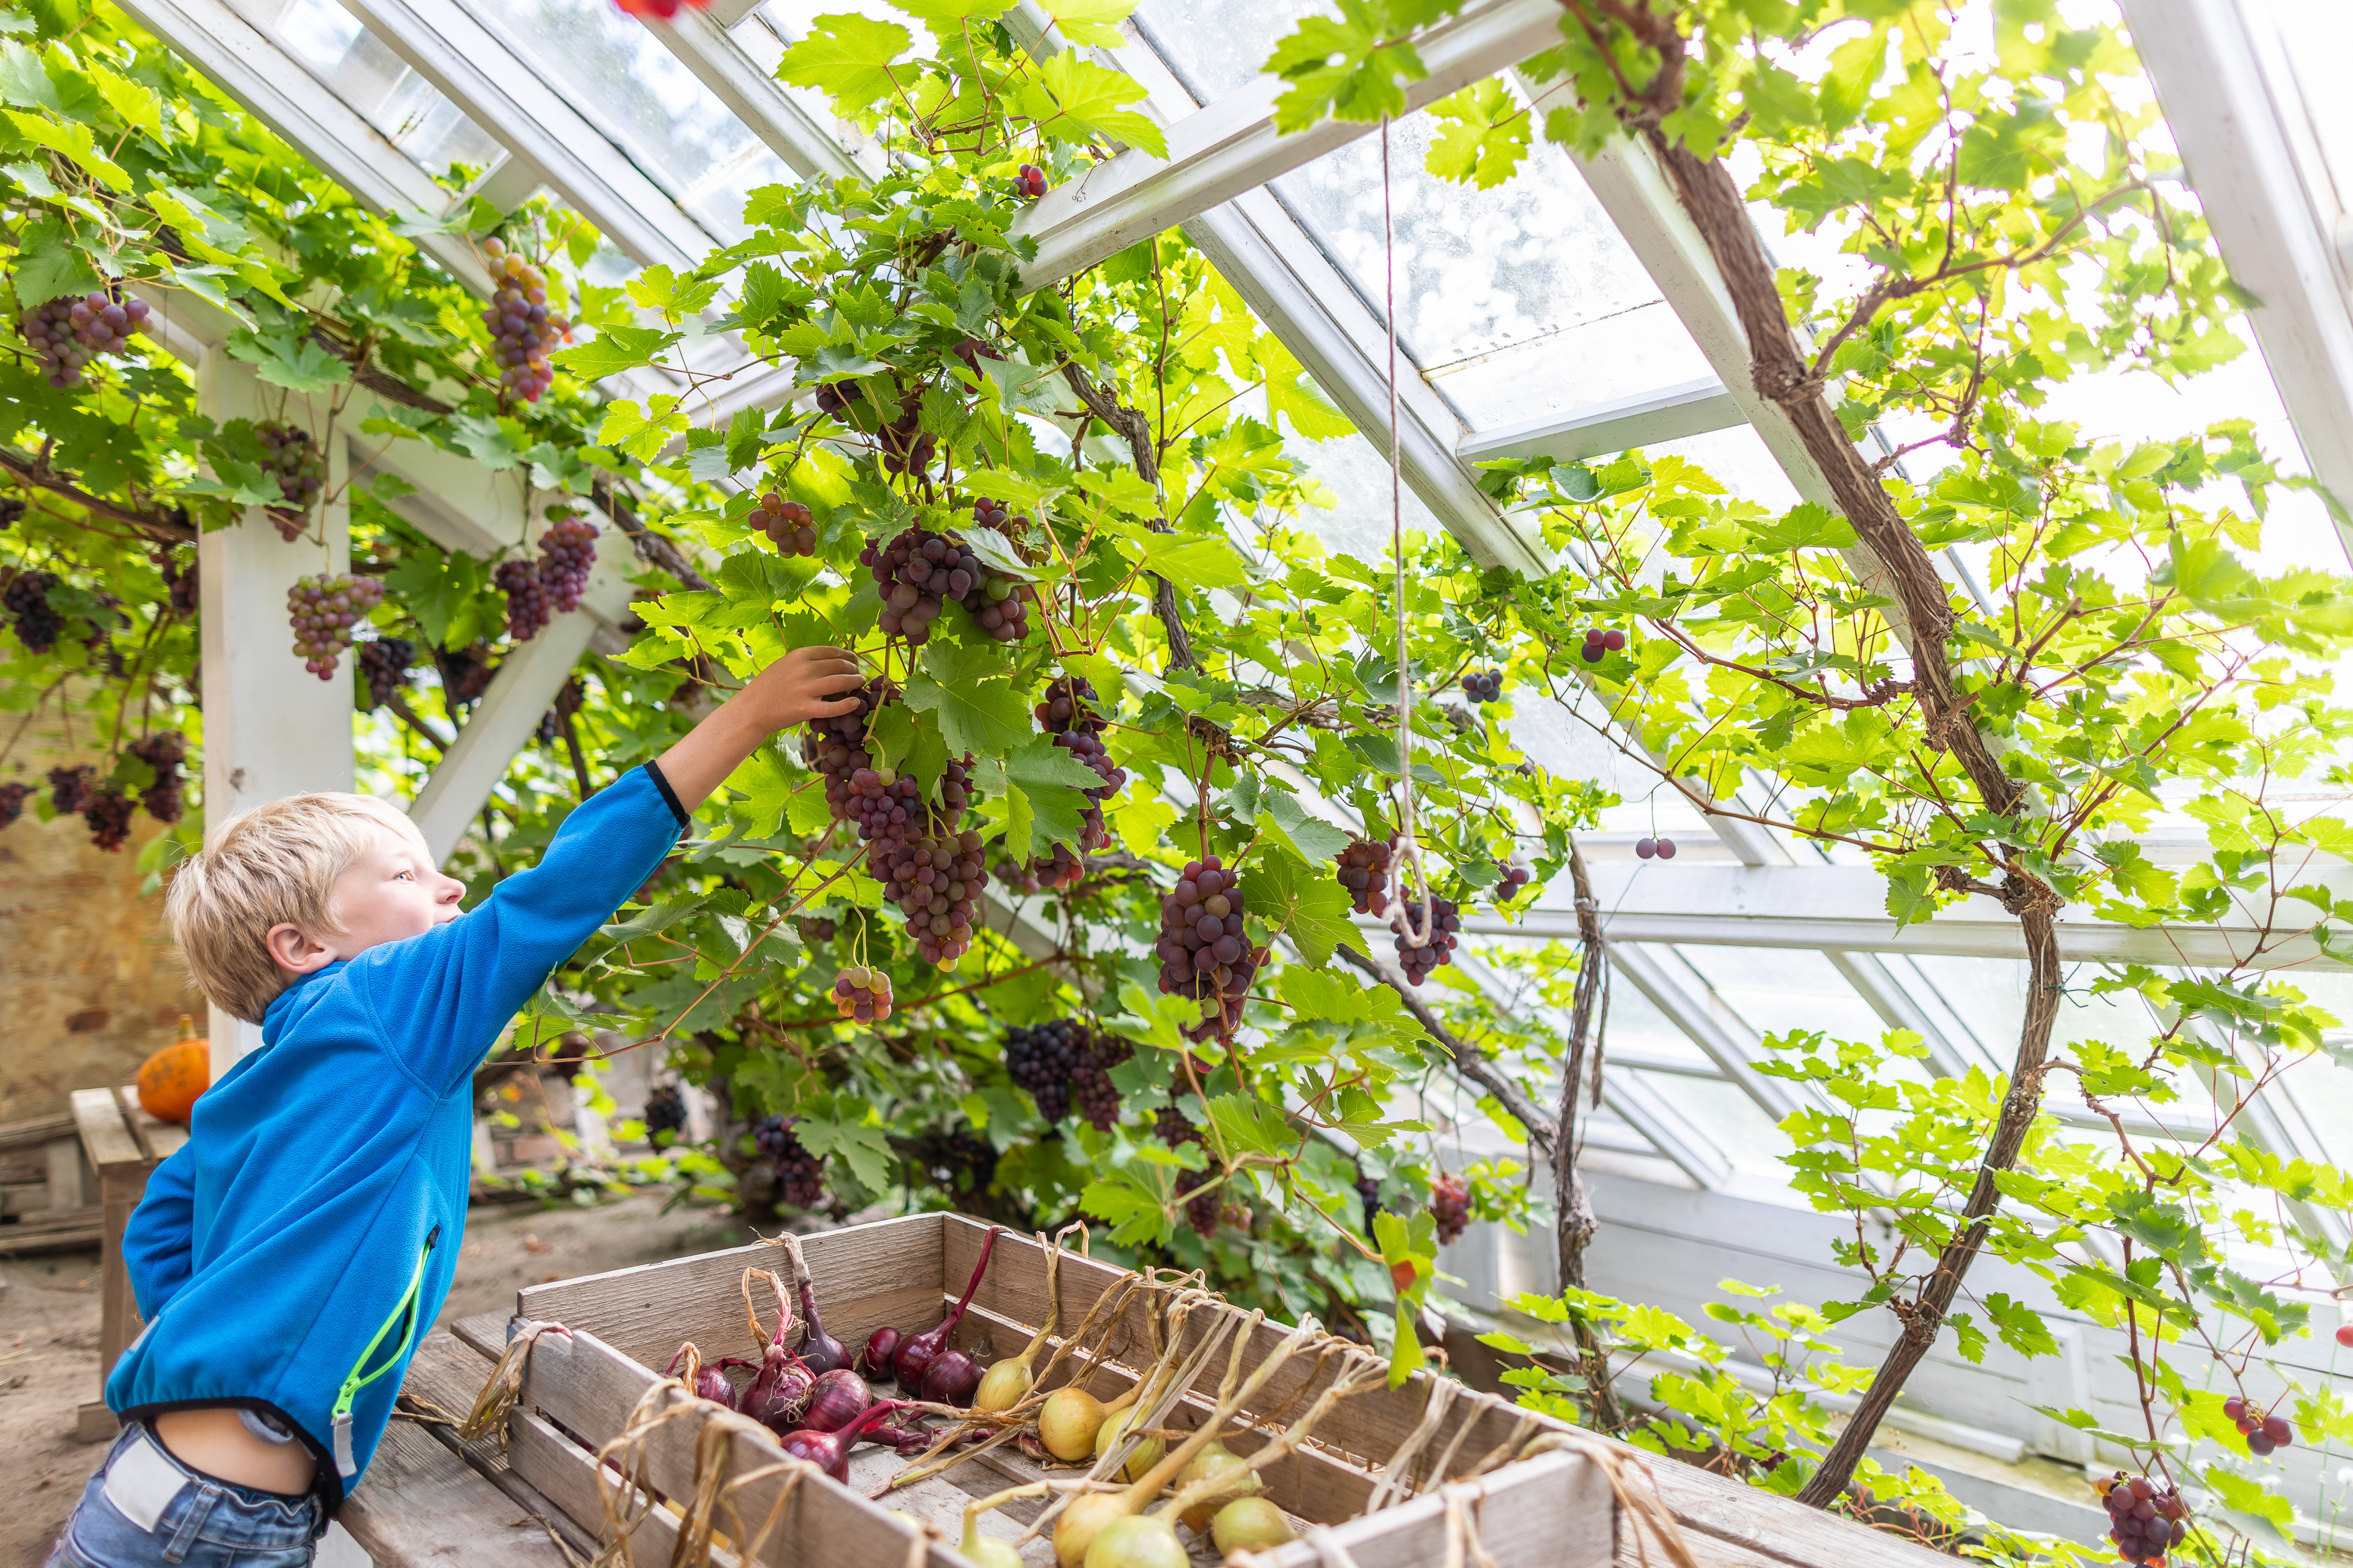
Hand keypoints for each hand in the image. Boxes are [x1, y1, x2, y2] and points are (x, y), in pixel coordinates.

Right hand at [736, 644, 865, 732]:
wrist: (751, 709)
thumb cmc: (769, 687)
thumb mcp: (785, 664)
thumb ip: (807, 660)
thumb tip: (833, 658)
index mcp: (800, 655)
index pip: (834, 651)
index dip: (849, 656)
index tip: (854, 662)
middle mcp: (804, 669)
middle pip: (841, 665)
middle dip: (855, 669)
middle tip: (859, 675)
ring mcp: (805, 689)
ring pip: (842, 681)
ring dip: (856, 682)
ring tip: (860, 684)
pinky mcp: (805, 709)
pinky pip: (833, 707)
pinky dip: (848, 705)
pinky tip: (855, 703)